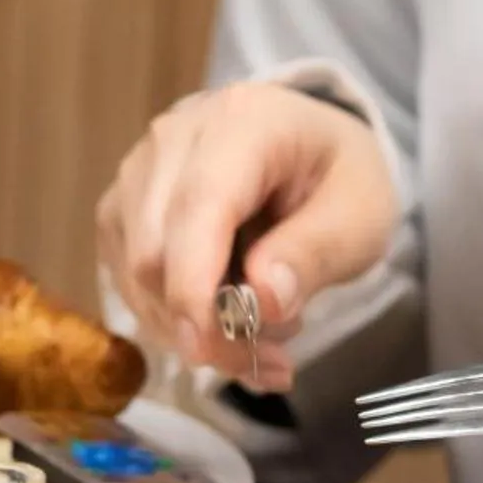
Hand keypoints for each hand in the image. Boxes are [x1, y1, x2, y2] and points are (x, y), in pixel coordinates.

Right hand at [97, 81, 398, 386]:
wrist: (307, 149)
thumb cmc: (336, 179)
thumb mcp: (361, 215)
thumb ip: (318, 252)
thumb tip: (264, 299)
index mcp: (242, 122)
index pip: (197, 207)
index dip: (195, 285)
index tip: (212, 348)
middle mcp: (173, 139)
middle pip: (155, 252)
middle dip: (204, 324)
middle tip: (272, 360)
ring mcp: (137, 173)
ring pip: (135, 276)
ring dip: (191, 330)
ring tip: (260, 343)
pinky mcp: (121, 211)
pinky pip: (128, 282)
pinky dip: (173, 321)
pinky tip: (223, 328)